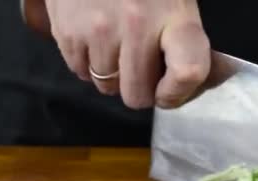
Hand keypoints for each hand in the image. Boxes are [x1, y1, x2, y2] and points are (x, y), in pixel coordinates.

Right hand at [45, 0, 210, 108]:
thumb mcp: (176, 1)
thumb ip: (184, 43)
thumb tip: (190, 85)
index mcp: (175, 16)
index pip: (188, 71)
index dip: (177, 93)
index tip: (168, 91)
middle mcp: (138, 24)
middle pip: (137, 95)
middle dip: (139, 88)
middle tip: (139, 66)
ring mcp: (99, 29)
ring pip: (106, 87)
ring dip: (111, 74)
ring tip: (115, 43)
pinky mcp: (68, 30)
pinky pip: (79, 72)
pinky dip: (87, 62)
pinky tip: (95, 36)